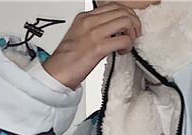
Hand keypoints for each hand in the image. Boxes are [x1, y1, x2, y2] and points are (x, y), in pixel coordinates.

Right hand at [42, 1, 160, 90]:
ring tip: (128, 43)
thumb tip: (111, 32)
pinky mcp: (98, 48)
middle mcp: (90, 22)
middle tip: (134, 34)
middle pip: (122, 10)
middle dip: (134, 22)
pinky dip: (128, 46)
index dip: (126, 14)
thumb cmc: (68, 58)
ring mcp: (94, 34)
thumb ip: (94, 29)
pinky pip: (123, 40)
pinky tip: (122, 52)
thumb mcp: (80, 35)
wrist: (58, 71)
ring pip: (125, 21)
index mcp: (85, 17)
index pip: (112, 5)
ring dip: (132, 33)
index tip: (129, 26)